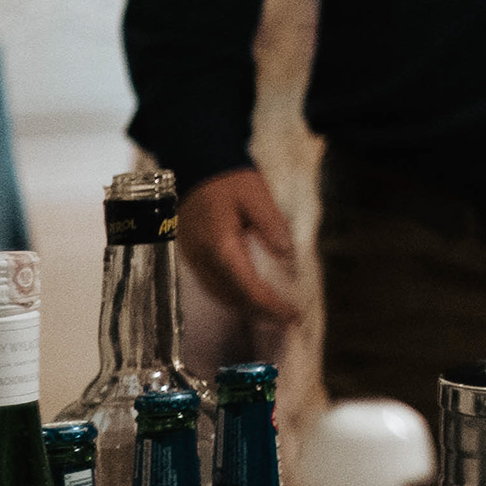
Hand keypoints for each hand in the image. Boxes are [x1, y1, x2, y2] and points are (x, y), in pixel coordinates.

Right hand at [182, 166, 300, 323]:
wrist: (196, 167)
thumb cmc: (229, 180)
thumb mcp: (257, 195)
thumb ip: (272, 225)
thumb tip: (287, 255)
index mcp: (220, 246)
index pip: (247, 287)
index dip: (270, 305)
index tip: (293, 314)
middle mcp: (202, 259)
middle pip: (231, 297)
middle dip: (260, 312)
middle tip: (288, 318)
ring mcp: (194, 260)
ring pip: (219, 295)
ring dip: (246, 307)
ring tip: (273, 313)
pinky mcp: (192, 257)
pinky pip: (212, 285)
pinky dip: (232, 296)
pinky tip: (249, 296)